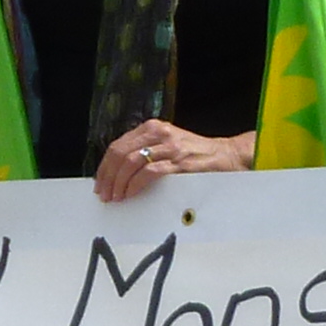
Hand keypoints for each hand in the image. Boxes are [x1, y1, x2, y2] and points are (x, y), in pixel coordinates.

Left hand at [95, 120, 253, 200]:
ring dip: (119, 183)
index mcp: (152, 127)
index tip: (100, 184)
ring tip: (116, 198)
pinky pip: (149, 173)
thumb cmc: (195, 154)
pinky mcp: (179, 162)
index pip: (118, 145)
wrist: (226, 156)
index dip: (105, 167)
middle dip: (108, 177)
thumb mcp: (167, 144)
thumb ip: (145, 151)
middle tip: (104, 195)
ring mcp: (169, 147)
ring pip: (131, 162)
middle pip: (120, 153)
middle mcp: (158, 133)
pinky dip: (134, 185)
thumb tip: (118, 173)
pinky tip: (130, 194)